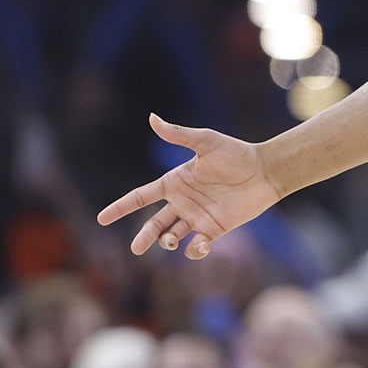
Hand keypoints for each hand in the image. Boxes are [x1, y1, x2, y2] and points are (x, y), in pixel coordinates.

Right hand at [95, 114, 282, 258]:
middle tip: (136, 249)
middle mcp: (183, 202)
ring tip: (172, 240)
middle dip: (144, 236)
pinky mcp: (215, 229)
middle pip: (154, 224)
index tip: (102, 219)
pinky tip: (201, 245)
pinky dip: (194, 250)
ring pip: (172, 236)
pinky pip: (197, 246)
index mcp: (175, 182)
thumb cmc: (236, 154)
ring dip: (168, 242)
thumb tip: (152, 118)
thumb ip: (178, 134)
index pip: (141, 196)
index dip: (121, 207)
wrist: (266, 171)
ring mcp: (198, 217)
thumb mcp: (206, 142)